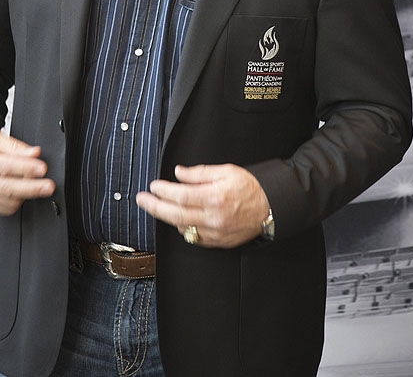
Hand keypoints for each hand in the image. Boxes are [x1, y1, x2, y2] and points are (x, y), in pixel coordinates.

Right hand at [0, 128, 54, 214]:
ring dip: (25, 196)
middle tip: (48, 186)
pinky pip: (3, 209)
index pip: (5, 167)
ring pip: (7, 202)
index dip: (26, 169)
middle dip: (31, 188)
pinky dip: (16, 203)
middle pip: (7, 188)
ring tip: (37, 186)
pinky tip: (23, 194)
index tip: (42, 169)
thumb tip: (34, 153)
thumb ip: (14, 146)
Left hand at [136, 164, 269, 247]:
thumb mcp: (227, 171)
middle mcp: (214, 217)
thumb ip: (200, 173)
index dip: (163, 191)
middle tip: (141, 199)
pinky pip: (193, 237)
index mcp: (215, 197)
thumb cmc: (251, 187)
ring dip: (168, 216)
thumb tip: (179, 173)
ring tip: (161, 205)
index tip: (153, 186)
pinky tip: (180, 218)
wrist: (271, 207)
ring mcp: (215, 232)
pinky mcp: (218, 242)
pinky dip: (184, 227)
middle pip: (175, 215)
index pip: (181, 196)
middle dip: (154, 207)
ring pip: (182, 227)